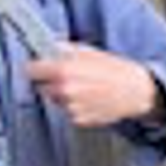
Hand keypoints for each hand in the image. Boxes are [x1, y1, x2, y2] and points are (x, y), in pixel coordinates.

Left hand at [27, 43, 157, 127]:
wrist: (135, 91)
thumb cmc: (115, 70)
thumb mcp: (87, 51)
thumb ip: (62, 49)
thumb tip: (46, 47)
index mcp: (63, 70)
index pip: (30, 70)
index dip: (34, 67)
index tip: (36, 66)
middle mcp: (64, 90)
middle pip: (40, 87)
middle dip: (48, 81)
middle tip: (64, 75)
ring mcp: (70, 107)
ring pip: (54, 99)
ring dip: (61, 94)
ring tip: (82, 86)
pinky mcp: (78, 119)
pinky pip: (67, 110)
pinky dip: (73, 105)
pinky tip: (88, 97)